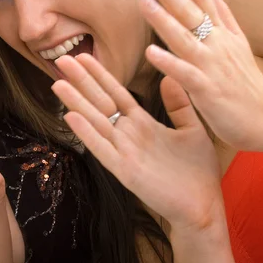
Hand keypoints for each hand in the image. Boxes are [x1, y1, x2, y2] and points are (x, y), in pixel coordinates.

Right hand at [52, 54, 223, 230]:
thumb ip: (179, 105)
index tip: (83, 56)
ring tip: (58, 84)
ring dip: (76, 103)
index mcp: (142, 124)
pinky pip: (102, 149)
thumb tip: (169, 76)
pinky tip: (71, 118)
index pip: (115, 93)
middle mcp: (128, 135)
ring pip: (95, 122)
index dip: (99, 75)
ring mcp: (124, 152)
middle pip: (99, 102)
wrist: (204, 206)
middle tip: (61, 60)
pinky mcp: (125, 170)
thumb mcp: (192, 129)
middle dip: (81, 81)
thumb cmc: (197, 171)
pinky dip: (87, 134)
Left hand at [139, 0, 262, 151]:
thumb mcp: (237, 40)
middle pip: (191, 11)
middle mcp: (217, 44)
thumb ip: (221, 10)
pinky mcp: (207, 90)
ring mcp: (212, 66)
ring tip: (144, 1)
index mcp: (221, 32)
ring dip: (164, 20)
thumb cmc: (245, 80)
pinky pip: (185, 75)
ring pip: (185, 39)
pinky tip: (151, 53)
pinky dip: (169, 63)